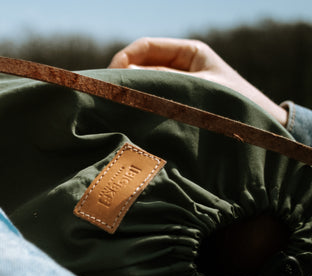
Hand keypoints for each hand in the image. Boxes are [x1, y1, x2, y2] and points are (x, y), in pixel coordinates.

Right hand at [109, 37, 286, 125]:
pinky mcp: (173, 109)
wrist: (261, 137)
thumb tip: (124, 77)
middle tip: (106, 98)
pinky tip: (128, 121)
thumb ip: (161, 81)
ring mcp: (175, 89)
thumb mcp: (198, 90)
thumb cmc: (237, 108)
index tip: (109, 80)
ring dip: (128, 97)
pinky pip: (149, 104)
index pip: (145, 47)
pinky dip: (137, 110)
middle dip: (121, 80)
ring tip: (115, 111)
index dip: (122, 60)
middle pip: (139, 66)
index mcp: (189, 53)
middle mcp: (179, 68)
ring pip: (141, 87)